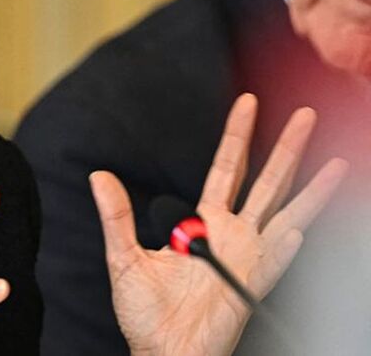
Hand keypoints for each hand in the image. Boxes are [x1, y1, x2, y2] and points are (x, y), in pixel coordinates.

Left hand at [92, 93, 347, 355]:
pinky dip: (284, 248)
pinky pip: (272, 264)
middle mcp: (233, 236)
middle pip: (267, 183)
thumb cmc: (146, 313)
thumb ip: (117, 216)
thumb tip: (98, 176)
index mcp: (203, 225)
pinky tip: (298, 231)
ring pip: (286, 215)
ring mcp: (247, 259)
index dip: (238, 137)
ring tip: (335, 162)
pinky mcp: (250, 287)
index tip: (249, 103)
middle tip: (306, 113)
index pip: (226, 170)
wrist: (160, 352)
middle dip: (287, 148)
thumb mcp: (123, 256)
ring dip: (311, 190)